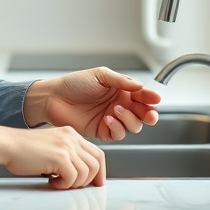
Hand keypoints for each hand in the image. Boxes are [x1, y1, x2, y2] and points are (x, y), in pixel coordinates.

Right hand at [0, 124, 105, 188]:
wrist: (7, 144)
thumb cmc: (23, 149)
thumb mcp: (51, 146)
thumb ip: (67, 154)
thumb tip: (80, 174)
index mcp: (70, 133)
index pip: (97, 153)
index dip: (99, 170)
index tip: (96, 182)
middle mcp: (71, 137)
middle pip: (96, 163)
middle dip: (88, 180)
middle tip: (72, 185)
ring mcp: (67, 146)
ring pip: (86, 173)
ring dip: (73, 183)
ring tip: (57, 182)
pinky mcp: (60, 157)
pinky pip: (73, 178)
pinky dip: (63, 185)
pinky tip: (51, 181)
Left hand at [24, 67, 160, 141]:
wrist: (55, 98)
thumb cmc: (74, 84)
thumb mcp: (100, 75)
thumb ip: (121, 81)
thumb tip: (140, 85)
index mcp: (121, 91)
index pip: (142, 96)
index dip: (151, 97)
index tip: (155, 98)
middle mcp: (120, 105)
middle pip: (143, 114)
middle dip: (149, 114)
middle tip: (149, 114)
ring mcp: (112, 119)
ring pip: (133, 126)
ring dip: (129, 119)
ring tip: (116, 110)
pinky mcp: (103, 131)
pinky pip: (118, 134)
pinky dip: (117, 127)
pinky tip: (108, 118)